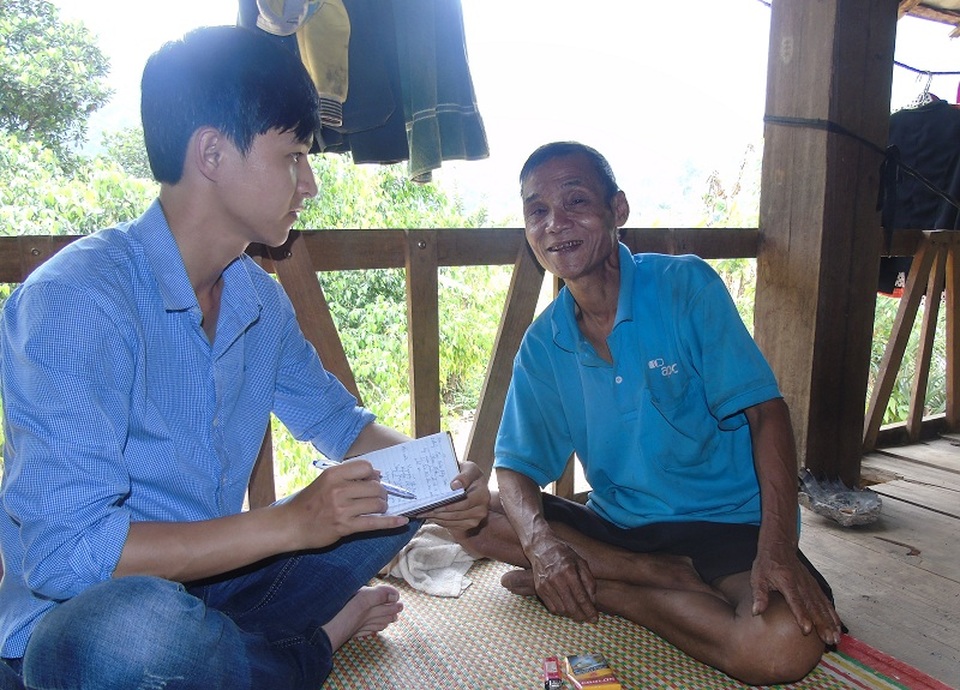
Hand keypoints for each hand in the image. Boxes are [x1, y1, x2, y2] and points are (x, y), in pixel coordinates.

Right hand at [286, 459, 408, 549]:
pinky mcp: (345, 526)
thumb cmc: (308, 503)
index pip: (365, 467)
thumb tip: (377, 474)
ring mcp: (342, 509)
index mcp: (333, 475)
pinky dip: (391, 522)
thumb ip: (348, 476)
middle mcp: (338, 489)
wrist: (291, 525)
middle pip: (375, 486)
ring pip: (377, 504)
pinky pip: (375, 523)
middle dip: (382, 493)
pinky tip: (402, 521)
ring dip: (382, 507)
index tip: (373, 480)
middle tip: (378, 497)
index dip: (373, 474)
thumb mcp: (324, 482)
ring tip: (378, 508)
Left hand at [419, 460, 489, 529]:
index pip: (465, 502)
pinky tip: (431, 515)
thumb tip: (455, 485)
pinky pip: (452, 525)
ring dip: (437, 517)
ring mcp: (476, 518)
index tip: (436, 502)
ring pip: (453, 520)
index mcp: (482, 493)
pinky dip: (440, 521)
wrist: (472, 484)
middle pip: (457, 513)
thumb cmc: (467, 474)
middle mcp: (482, 508)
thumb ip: (464, 476)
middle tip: (423, 509)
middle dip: (439, 511)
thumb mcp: (468, 468)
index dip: (450, 504)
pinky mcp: (469, 524)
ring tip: (423, 512)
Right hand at [528, 536, 597, 622]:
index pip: (581, 598)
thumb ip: (589, 581)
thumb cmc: (563, 554)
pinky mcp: (539, 589)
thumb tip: (592, 600)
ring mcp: (546, 585)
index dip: (589, 611)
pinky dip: (561, 611)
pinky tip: (567, 607)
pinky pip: (552, 607)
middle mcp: (556, 580)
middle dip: (581, 616)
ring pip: (561, 609)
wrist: (540, 546)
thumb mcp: (581, 562)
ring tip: (578, 613)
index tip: (595, 618)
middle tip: (588, 619)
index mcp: (569, 572)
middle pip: (571, 607)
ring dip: (571, 615)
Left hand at [751, 541, 842, 645]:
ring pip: (822, 606)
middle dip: (822, 625)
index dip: (802, 616)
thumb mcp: (758, 577)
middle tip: (828, 640)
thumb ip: (759, 594)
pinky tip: (837, 626)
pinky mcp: (815, 586)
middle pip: (814, 607)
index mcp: (787, 582)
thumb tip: (756, 612)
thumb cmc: (767, 564)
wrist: (779, 546)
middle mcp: (802, 584)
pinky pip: (825, 601)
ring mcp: (810, 585)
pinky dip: (833, 614)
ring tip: (835, 638)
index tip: (808, 630)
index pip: (796, 601)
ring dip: (830, 622)